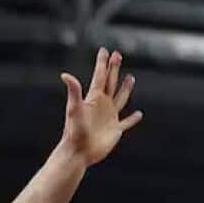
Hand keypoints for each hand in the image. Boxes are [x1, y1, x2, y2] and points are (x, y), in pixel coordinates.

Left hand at [59, 47, 142, 165]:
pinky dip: (132, 119)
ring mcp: (109, 117)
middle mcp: (102, 105)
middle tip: (117, 54)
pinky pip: (126, 123)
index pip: (100, 76)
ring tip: (130, 77)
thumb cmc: (74, 131)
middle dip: (114, 69)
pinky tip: (138, 114)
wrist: (78, 152)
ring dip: (125, 88)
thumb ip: (73, 91)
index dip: (102, 63)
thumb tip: (65, 75)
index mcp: (94, 98)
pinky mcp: (115, 130)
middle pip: (110, 82)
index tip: (105, 50)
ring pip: (120, 98)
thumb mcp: (74, 109)